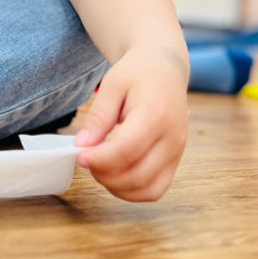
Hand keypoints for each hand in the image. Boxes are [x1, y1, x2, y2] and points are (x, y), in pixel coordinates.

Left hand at [74, 46, 188, 201]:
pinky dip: (134, 190)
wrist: (165, 68)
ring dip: (119, 188)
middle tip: (87, 161)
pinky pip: (156, 189)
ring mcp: (178, 152)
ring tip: (101, 168)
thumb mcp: (112, 85)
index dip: (99, 160)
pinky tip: (116, 174)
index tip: (79, 156)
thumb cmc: (137, 73)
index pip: (126, 150)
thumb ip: (98, 117)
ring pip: (149, 190)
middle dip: (106, 176)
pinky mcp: (176, 160)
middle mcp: (172, 138)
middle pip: (138, 176)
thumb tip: (82, 146)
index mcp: (156, 115)